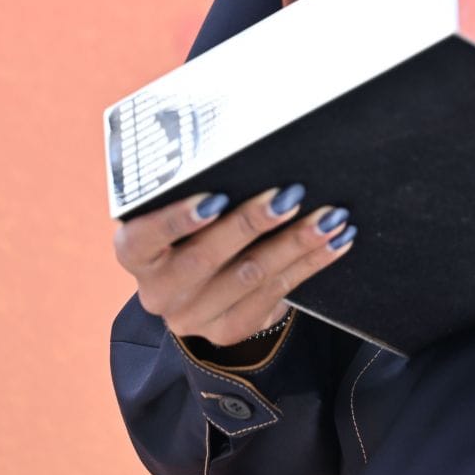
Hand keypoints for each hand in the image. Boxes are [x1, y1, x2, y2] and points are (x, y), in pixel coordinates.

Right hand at [112, 185, 354, 347]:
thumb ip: (207, 188)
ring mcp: (193, 317)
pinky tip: (338, 240)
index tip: (214, 197)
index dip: (175, 220)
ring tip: (330, 216)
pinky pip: (277, 292)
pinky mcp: (230, 331)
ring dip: (296, 243)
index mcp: (136, 254)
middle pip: (204, 259)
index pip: (141, 239)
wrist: (208, 289)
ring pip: (250, 277)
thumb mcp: (190, 211)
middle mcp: (158, 292)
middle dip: (251, 223)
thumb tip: (256, 143)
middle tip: (291, 194)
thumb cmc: (199, 228)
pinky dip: (312, 263)